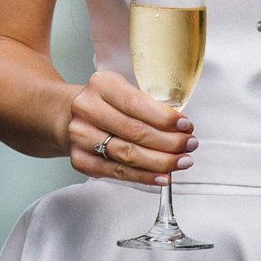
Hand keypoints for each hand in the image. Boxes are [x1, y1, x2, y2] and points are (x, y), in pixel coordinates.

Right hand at [64, 69, 195, 185]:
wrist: (70, 115)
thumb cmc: (107, 103)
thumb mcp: (123, 91)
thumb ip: (148, 105)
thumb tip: (181, 128)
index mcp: (101, 84)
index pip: (136, 104)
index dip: (164, 118)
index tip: (186, 126)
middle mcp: (86, 108)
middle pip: (134, 131)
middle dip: (168, 142)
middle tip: (189, 145)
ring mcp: (81, 136)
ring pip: (128, 154)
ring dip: (160, 161)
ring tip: (181, 161)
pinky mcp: (81, 160)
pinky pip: (118, 172)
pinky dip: (144, 177)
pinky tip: (163, 176)